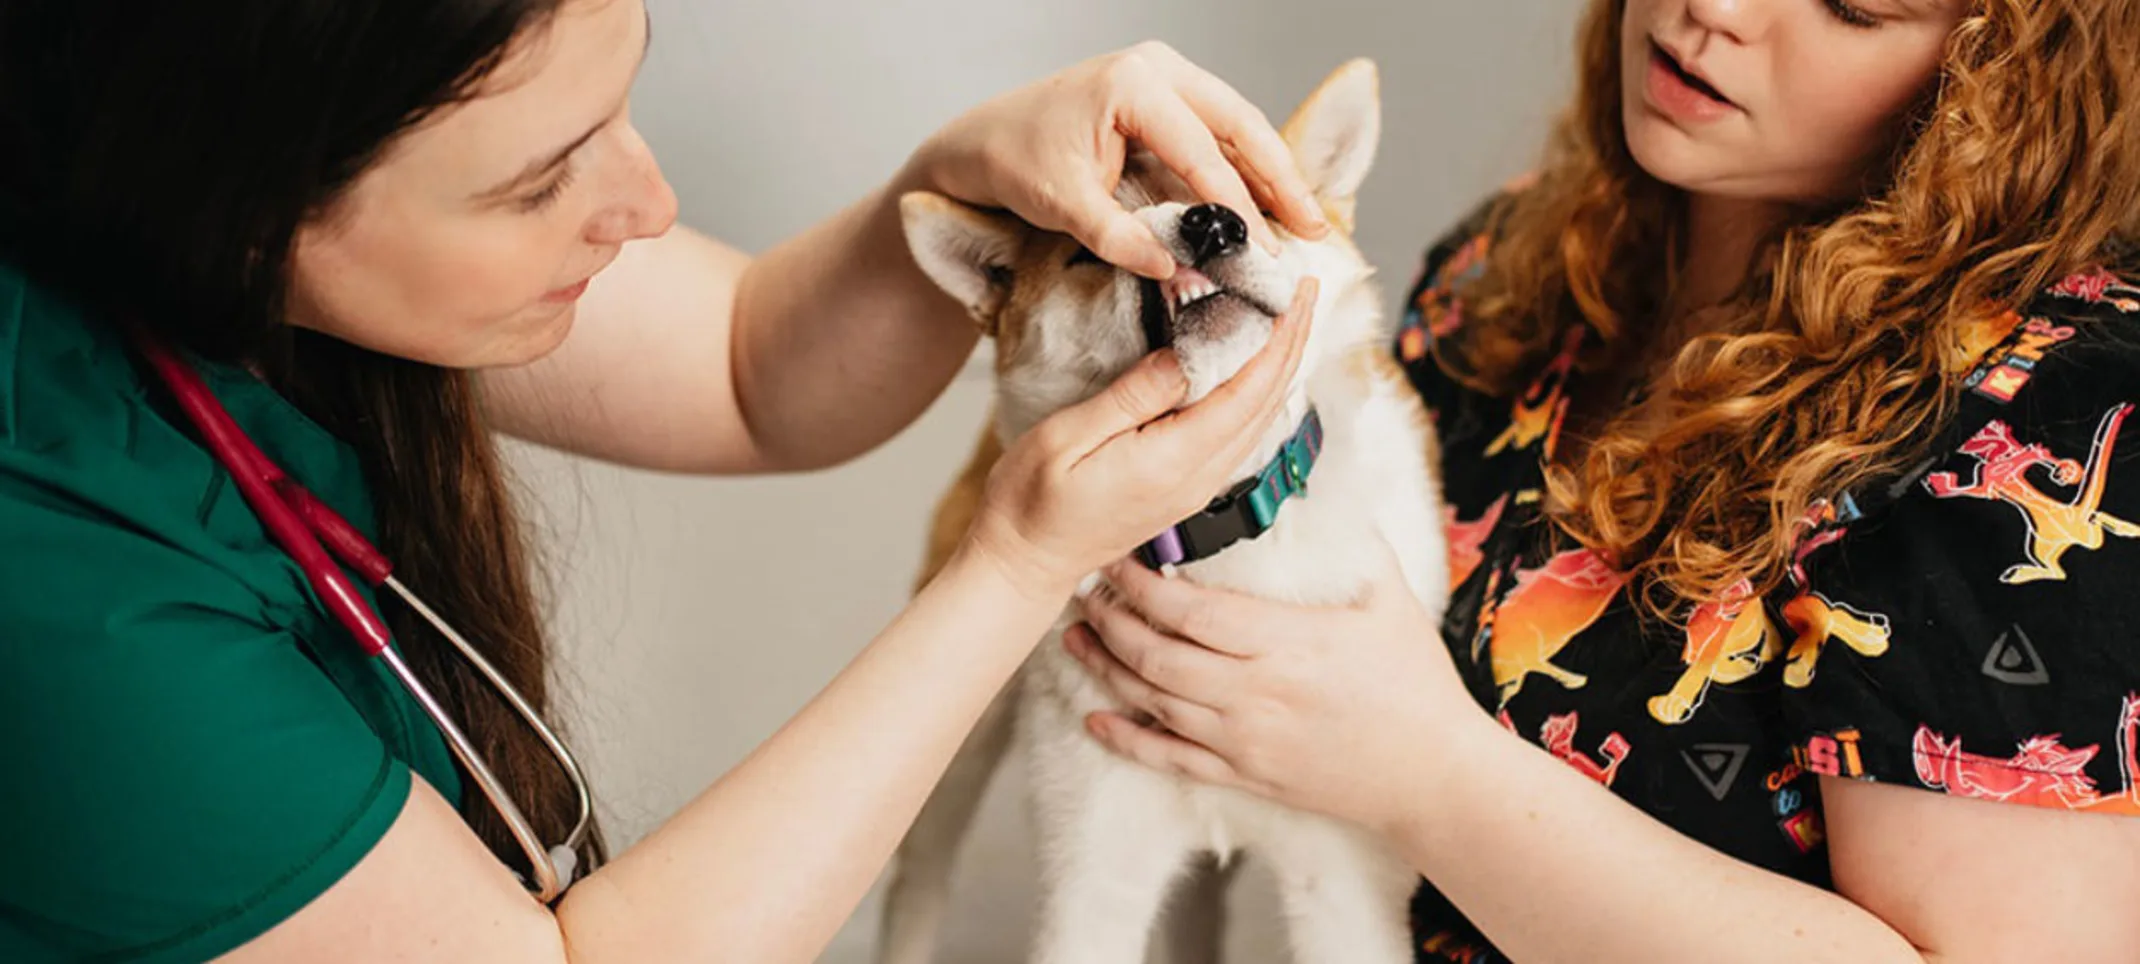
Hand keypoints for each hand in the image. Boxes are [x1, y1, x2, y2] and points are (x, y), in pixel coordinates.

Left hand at [909, 41, 1329, 278]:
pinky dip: (1246, 166)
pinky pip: (1219, 130)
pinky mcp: (1167, 96)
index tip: (1261, 249)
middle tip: (1313, 227)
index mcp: (1132, 86)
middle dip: (1280, 178)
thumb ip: (1120, 239)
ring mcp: (1165, 77)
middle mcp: (1158, 69)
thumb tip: (1177, 270)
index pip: (1201, 151)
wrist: (985, 139)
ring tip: (1304, 220)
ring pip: (1238, 124)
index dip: (1236, 205)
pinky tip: (1268, 204)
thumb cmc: (1017, 162)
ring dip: (1271, 172)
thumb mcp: (1063, 206)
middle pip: (1240, 124)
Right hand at [961, 279, 1317, 600]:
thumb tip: (1186, 354)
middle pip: (1267, 403)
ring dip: (1280, 366)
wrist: (1023, 561)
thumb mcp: (1069, 436)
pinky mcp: (1187, 488)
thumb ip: (1134, 395)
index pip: (1248, 391)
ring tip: (1290, 318)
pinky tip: (1256, 369)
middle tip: (1307, 289)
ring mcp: (1197, 486)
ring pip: (1260, 419)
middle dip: (1293, 342)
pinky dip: (1259, 392)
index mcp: (1173, 460)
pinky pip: (1240, 434)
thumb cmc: (1032, 499)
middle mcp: (1198, 477)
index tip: (1298, 292)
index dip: (1280, 338)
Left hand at [1063, 533, 1483, 835]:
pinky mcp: (1245, 775)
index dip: (1142, 586)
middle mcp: (1255, 695)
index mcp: (1287, 644)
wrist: (1433, 774)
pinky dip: (1127, 739)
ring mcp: (1244, 741)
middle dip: (1112, 621)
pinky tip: (1096, 718)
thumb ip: (1352, 540)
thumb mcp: (1390, 597)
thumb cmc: (1414, 681)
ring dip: (1106, 668)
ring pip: (1154, 703)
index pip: (1191, 612)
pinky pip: (1171, 760)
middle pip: (1157, 656)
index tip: (1117, 557)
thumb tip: (1320, 482)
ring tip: (1076, 636)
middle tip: (1085, 589)